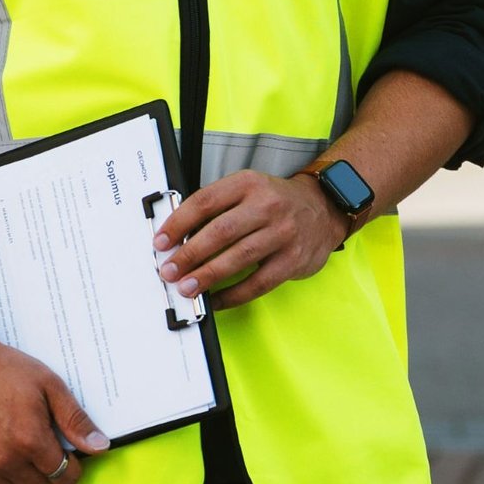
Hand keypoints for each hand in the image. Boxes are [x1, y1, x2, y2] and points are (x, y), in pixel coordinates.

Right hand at [0, 332, 109, 483]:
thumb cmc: (4, 370)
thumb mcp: (49, 385)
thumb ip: (75, 420)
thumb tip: (100, 447)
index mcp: (31, 439)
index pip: (64, 475)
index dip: (73, 469)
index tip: (69, 459)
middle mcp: (6, 459)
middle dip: (54, 478)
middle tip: (49, 458)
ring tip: (28, 464)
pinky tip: (5, 473)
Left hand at [151, 170, 343, 312]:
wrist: (323, 209)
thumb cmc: (276, 202)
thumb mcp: (247, 190)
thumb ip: (217, 207)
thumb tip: (178, 237)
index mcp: (248, 183)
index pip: (205, 201)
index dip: (179, 223)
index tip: (161, 241)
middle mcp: (266, 205)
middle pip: (220, 231)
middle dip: (189, 254)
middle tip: (169, 269)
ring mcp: (282, 233)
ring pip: (238, 257)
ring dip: (208, 276)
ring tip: (187, 287)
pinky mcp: (293, 260)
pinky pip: (258, 282)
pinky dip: (234, 294)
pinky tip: (217, 300)